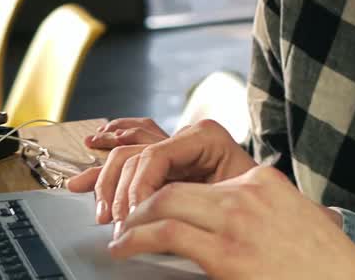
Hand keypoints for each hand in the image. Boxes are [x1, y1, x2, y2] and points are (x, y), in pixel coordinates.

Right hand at [68, 119, 256, 225]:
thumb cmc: (256, 206)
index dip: (136, 187)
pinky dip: (113, 145)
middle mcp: (190, 135)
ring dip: (105, 171)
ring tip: (82, 187)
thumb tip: (150, 215)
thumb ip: (188, 201)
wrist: (272, 213)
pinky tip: (95, 142)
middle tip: (110, 217)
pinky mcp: (174, 159)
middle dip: (115, 185)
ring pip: (129, 147)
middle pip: (135, 152)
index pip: (154, 156)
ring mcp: (180, 146)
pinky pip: (137, 143)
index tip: (131, 216)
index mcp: (207, 138)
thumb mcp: (226, 201)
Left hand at [109, 166, 354, 278]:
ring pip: (163, 204)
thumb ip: (255, 213)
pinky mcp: (226, 252)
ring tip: (119, 237)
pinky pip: (166, 234)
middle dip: (141, 203)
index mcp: (264, 181)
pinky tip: (124, 248)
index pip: (203, 180)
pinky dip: (135, 239)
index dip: (168, 195)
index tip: (154, 210)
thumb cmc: (320, 264)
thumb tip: (215, 226)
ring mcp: (236, 219)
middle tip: (124, 221)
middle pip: (175, 186)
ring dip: (131, 221)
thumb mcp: (290, 222)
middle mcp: (248, 192)